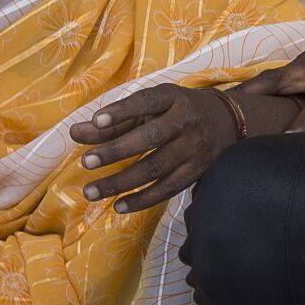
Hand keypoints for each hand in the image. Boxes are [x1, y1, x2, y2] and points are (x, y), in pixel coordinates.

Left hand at [71, 83, 241, 213]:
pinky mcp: (197, 171)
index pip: (146, 102)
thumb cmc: (177, 110)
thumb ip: (115, 120)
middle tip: (86, 162)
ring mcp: (193, 149)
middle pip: (151, 138)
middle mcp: (185, 122)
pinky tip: (118, 206)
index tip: (96, 120)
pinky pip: (168, 189)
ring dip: (121, 182)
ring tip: (91, 191)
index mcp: (172, 98)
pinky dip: (142, 199)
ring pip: (156, 168)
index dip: (122, 111)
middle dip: (117, 150)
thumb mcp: (151, 107)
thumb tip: (76, 133)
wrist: (228, 120)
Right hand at [234, 12, 304, 132]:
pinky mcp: (300, 61)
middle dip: (255, 97)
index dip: (304, 122)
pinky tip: (236, 102)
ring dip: (246, 92)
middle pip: (283, 82)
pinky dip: (255, 88)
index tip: (286, 139)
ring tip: (218, 109)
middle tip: (228, 116)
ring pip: (272, 77)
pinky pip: (275, 77)